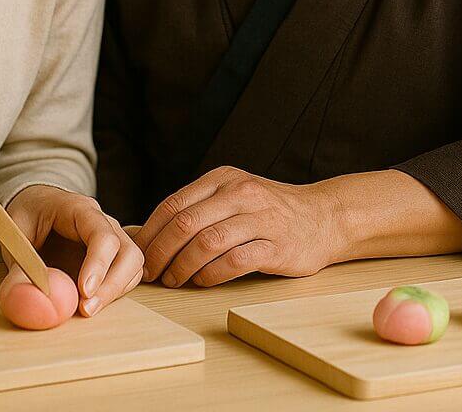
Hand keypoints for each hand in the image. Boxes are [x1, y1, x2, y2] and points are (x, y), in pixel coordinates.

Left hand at [5, 185, 143, 317]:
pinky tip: (91, 303)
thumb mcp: (13, 236)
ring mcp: (112, 238)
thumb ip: (18, 269)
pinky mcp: (112, 257)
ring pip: (132, 265)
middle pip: (128, 251)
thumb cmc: (27, 216)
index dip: (98, 264)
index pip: (102, 234)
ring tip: (86, 310)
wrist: (35, 206)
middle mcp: (103, 222)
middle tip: (87, 310)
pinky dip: (114, 293)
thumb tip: (25, 301)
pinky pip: (126, 275)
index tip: (84, 292)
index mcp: (79, 209)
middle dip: (112, 285)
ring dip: (115, 292)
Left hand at [133, 166, 341, 287]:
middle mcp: (239, 194)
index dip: (151, 232)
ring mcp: (259, 219)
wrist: (323, 217)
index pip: (174, 204)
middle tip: (150, 273)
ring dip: (182, 266)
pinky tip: (202, 282)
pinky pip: (234, 262)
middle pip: (185, 223)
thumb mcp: (234, 195)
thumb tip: (151, 234)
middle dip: (160, 252)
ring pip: (206, 242)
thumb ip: (200, 208)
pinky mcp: (276, 246)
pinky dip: (212, 275)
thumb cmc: (269, 211)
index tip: (138, 254)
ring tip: (173, 281)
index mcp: (223, 179)